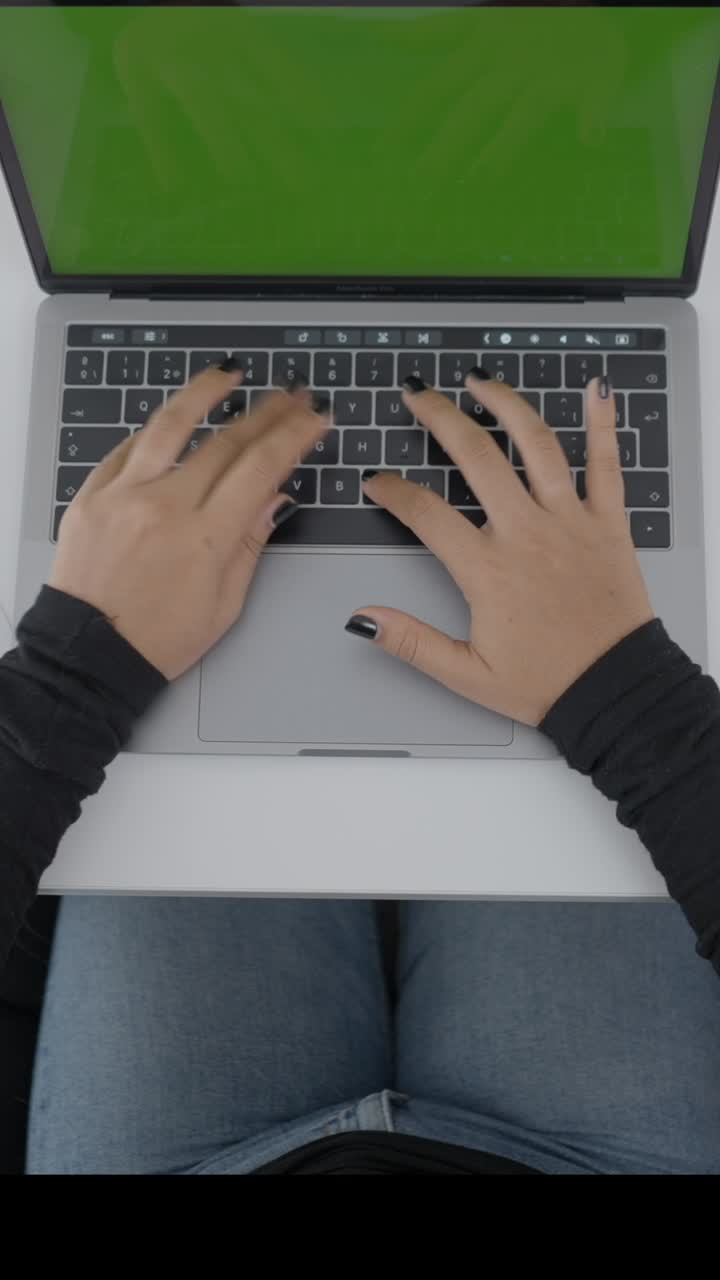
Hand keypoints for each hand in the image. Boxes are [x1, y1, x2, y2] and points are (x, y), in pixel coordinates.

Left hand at [49, 366, 328, 678]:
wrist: (90, 655)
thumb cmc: (158, 639)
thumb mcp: (224, 602)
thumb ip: (250, 543)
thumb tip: (275, 497)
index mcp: (206, 537)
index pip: (261, 467)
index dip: (293, 435)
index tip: (313, 417)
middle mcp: (165, 506)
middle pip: (226, 441)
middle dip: (266, 413)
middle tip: (289, 396)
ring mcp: (124, 495)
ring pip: (171, 425)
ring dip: (206, 393)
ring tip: (230, 375)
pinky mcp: (92, 495)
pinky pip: (129, 448)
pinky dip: (156, 429)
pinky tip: (175, 417)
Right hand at [348, 374, 652, 725]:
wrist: (616, 690)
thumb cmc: (548, 683)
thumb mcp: (467, 673)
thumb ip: (410, 641)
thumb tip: (362, 620)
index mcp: (488, 569)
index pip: (426, 513)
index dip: (393, 490)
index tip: (376, 480)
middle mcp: (526, 533)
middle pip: (475, 457)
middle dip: (440, 417)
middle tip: (418, 395)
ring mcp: (570, 522)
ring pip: (535, 445)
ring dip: (505, 404)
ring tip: (480, 381)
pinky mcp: (609, 524)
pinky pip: (607, 464)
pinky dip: (603, 424)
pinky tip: (597, 391)